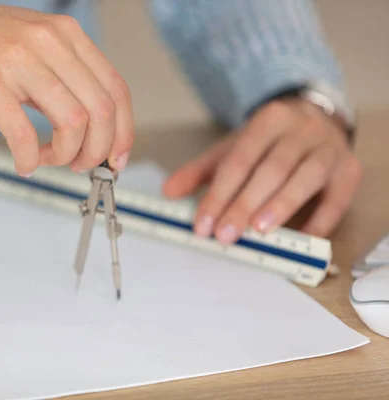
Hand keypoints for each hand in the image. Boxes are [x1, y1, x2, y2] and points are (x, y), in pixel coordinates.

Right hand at [0, 0, 133, 175]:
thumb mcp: (31, 47)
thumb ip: (63, 78)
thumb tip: (91, 129)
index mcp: (65, 34)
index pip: (116, 89)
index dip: (123, 132)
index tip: (115, 158)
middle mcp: (48, 41)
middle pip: (101, 111)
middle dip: (97, 151)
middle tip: (79, 165)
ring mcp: (17, 59)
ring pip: (72, 123)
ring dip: (65, 155)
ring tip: (47, 159)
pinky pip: (22, 133)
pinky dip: (29, 158)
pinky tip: (24, 163)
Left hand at [163, 98, 362, 242]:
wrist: (316, 119)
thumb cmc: (268, 143)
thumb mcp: (233, 148)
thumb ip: (200, 171)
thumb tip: (168, 191)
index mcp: (268, 121)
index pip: (238, 161)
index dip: (219, 194)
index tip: (202, 224)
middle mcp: (300, 132)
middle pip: (271, 169)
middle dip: (245, 204)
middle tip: (224, 234)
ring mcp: (328, 150)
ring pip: (305, 178)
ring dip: (282, 205)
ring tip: (260, 230)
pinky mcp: (348, 171)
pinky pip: (337, 199)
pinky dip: (320, 221)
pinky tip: (301, 239)